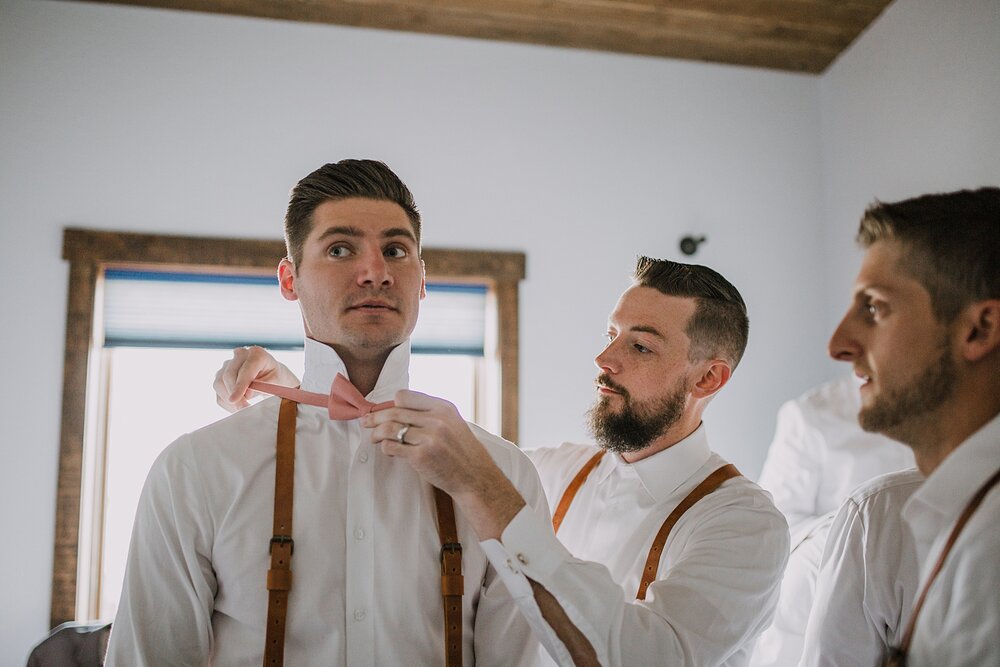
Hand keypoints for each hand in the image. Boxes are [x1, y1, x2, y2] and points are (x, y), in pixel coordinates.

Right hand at [213, 346, 299, 411]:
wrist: (272, 377)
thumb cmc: (276, 379)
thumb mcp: (276, 383)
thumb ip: (263, 387)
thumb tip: (246, 394)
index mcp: (257, 353)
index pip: (245, 370)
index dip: (239, 385)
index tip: (235, 399)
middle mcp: (240, 355)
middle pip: (228, 375)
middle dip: (233, 394)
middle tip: (242, 409)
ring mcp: (228, 364)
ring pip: (219, 383)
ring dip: (228, 399)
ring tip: (241, 409)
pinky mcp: (221, 375)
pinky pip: (218, 391)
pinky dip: (226, 402)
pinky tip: (237, 407)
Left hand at [362, 390, 525, 539]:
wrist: (475, 476)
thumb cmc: (462, 451)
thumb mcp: (453, 423)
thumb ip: (431, 414)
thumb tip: (400, 409)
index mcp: (443, 407)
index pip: (405, 396)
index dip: (392, 404)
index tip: (385, 411)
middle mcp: (436, 419)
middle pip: (394, 411)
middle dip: (376, 417)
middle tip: (366, 422)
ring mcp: (429, 438)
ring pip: (390, 428)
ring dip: (376, 432)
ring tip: (373, 437)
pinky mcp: (421, 456)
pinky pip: (392, 446)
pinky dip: (385, 447)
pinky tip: (387, 450)